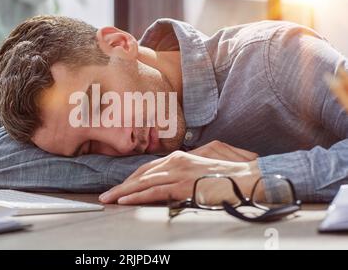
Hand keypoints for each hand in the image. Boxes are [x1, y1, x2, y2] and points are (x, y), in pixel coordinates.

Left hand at [99, 142, 260, 204]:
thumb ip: (190, 164)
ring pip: (143, 182)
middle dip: (123, 184)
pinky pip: (154, 191)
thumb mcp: (208, 160)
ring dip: (124, 191)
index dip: (133, 177)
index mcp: (180, 156)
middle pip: (142, 174)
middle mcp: (176, 161)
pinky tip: (125, 201)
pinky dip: (137, 196)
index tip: (122, 185)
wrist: (249, 177)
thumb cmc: (233, 171)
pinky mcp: (182, 185)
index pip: (149, 167)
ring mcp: (178, 172)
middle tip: (107, 193)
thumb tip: (179, 170)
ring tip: (109, 199)